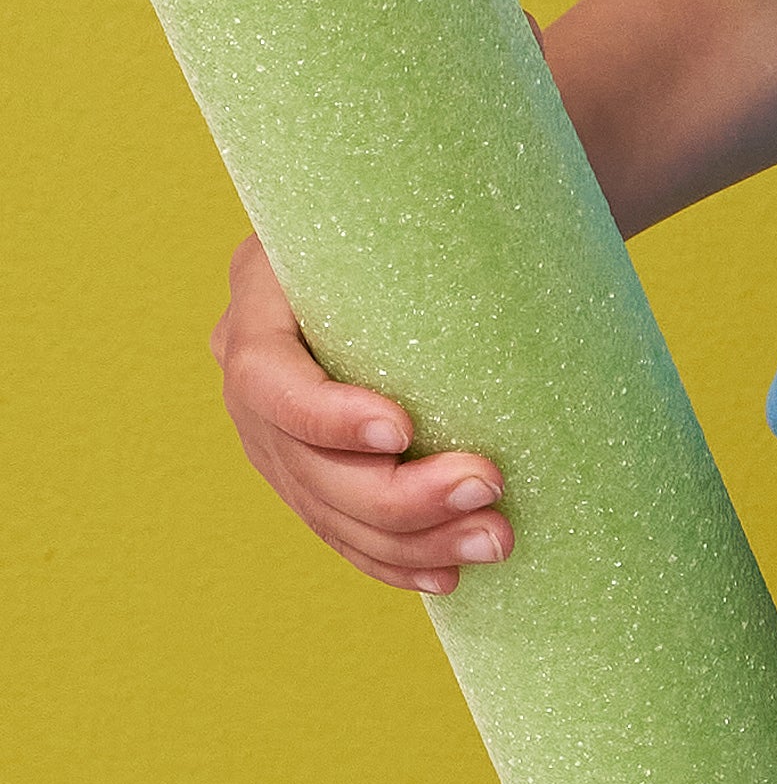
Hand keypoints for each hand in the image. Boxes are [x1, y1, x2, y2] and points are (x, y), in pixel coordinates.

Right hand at [211, 234, 511, 593]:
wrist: (415, 250)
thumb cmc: (427, 220)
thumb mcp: (411, 209)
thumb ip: (431, 228)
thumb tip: (518, 236)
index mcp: (260, 304)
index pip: (269, 379)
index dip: (327, 416)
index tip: (400, 428)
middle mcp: (253, 379)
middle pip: (309, 465)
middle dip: (403, 494)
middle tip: (490, 488)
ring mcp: (275, 438)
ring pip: (331, 513)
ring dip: (415, 539)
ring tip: (498, 538)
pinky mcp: (309, 480)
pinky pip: (343, 535)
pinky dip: (396, 561)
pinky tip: (447, 574)